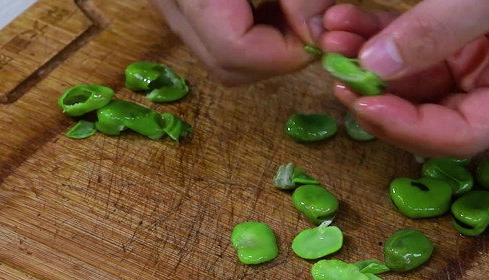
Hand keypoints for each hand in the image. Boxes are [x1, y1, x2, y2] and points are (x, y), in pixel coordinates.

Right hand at [149, 0, 333, 84]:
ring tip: (290, 9)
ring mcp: (167, 3)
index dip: (286, 52)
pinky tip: (270, 3)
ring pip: (219, 56)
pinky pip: (213, 34)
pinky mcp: (178, 1)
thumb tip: (320, 38)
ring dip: (266, 45)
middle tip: (311, 23)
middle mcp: (167, 1)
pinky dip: (251, 29)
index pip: (235, 51)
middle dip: (278, 56)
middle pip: (226, 65)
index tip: (321, 31)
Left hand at [321, 0, 488, 156]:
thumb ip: (436, 30)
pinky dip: (381, 39)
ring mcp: (481, 67)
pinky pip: (415, 52)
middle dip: (379, 95)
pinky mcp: (463, 44)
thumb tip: (376, 66)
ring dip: (371, 65)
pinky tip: (351, 24)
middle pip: (431, 116)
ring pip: (415, 84)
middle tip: (339, 72)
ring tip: (334, 38)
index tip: (363, 104)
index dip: (407, 128)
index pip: (461, 135)